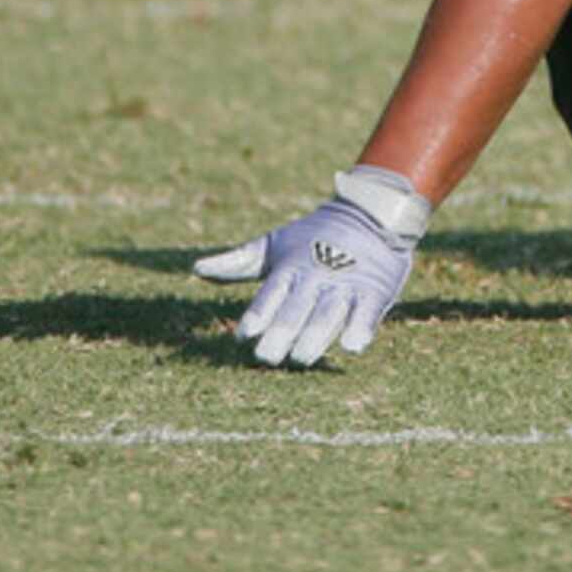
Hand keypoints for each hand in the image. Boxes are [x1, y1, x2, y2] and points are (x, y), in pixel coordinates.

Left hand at [192, 169, 428, 368]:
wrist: (372, 213)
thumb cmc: (315, 236)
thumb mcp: (276, 244)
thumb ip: (239, 262)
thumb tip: (197, 270)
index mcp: (290, 267)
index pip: (270, 295)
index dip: (259, 314)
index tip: (244, 335)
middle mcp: (316, 276)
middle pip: (297, 309)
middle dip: (282, 332)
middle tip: (268, 356)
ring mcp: (346, 284)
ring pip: (328, 314)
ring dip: (315, 337)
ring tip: (302, 357)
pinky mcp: (375, 290)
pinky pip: (367, 312)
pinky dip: (361, 327)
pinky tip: (352, 345)